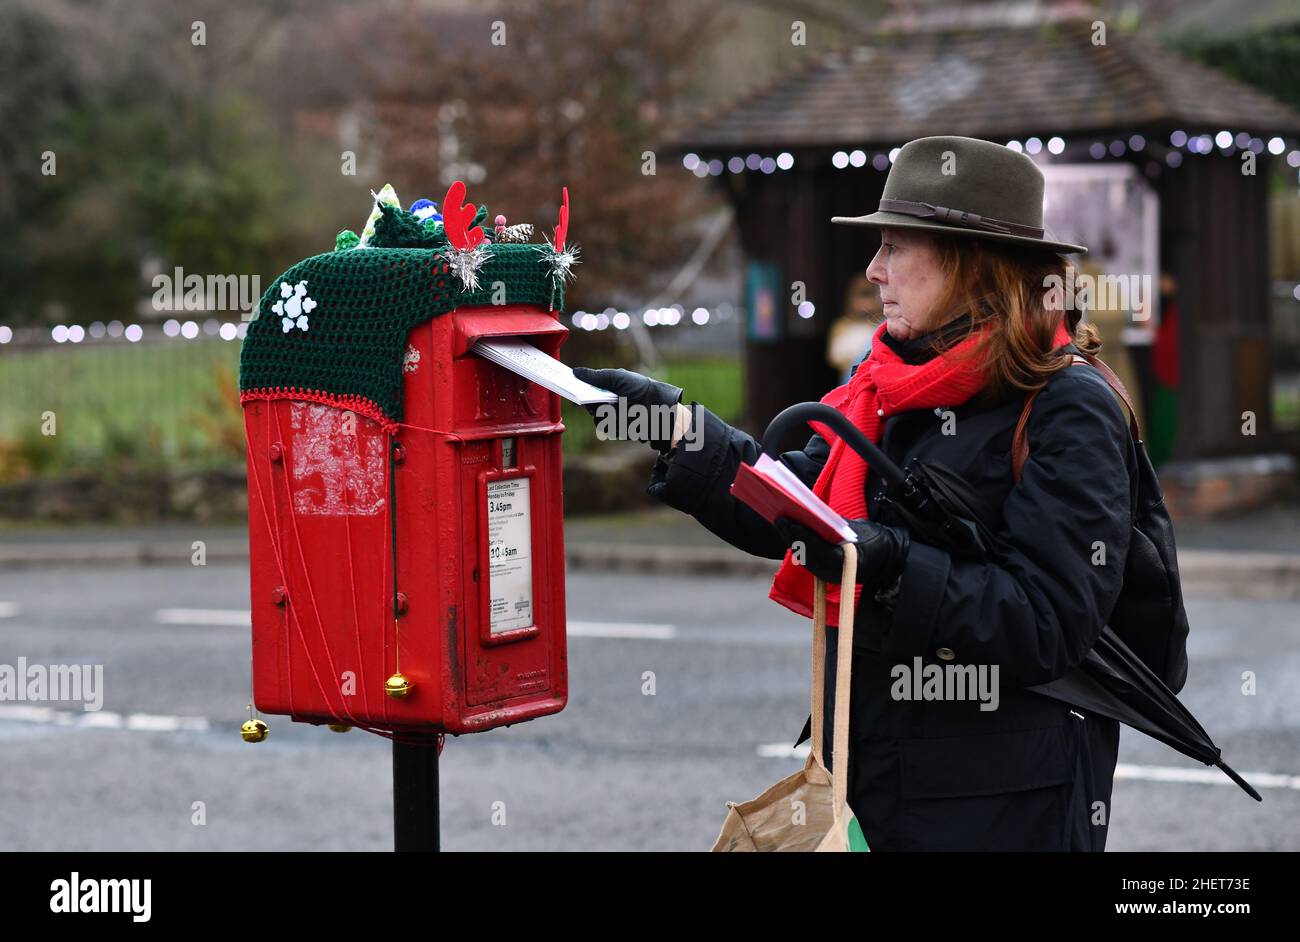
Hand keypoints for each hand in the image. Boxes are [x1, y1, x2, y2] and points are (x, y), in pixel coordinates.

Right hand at [571, 367, 684, 452]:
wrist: (659, 408)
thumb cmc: (640, 388)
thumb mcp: (617, 378)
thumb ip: (596, 375)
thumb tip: (575, 372)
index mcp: (608, 387)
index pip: (587, 387)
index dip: (577, 386)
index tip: (565, 384)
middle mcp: (608, 401)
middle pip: (588, 404)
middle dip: (590, 402)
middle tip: (594, 400)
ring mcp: (612, 415)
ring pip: (596, 417)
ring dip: (604, 412)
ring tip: (618, 408)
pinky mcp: (618, 428)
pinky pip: (605, 426)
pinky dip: (613, 422)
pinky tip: (624, 417)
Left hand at [774, 517, 910, 589]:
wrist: (888, 559)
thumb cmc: (877, 541)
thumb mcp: (859, 528)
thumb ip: (836, 524)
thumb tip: (814, 513)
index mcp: (846, 561)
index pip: (818, 549)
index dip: (803, 535)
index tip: (791, 522)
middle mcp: (834, 572)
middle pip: (807, 554)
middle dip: (792, 536)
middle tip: (780, 519)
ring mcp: (829, 575)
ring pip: (804, 557)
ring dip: (791, 540)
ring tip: (781, 523)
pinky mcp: (825, 573)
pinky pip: (808, 559)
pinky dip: (799, 545)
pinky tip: (790, 532)